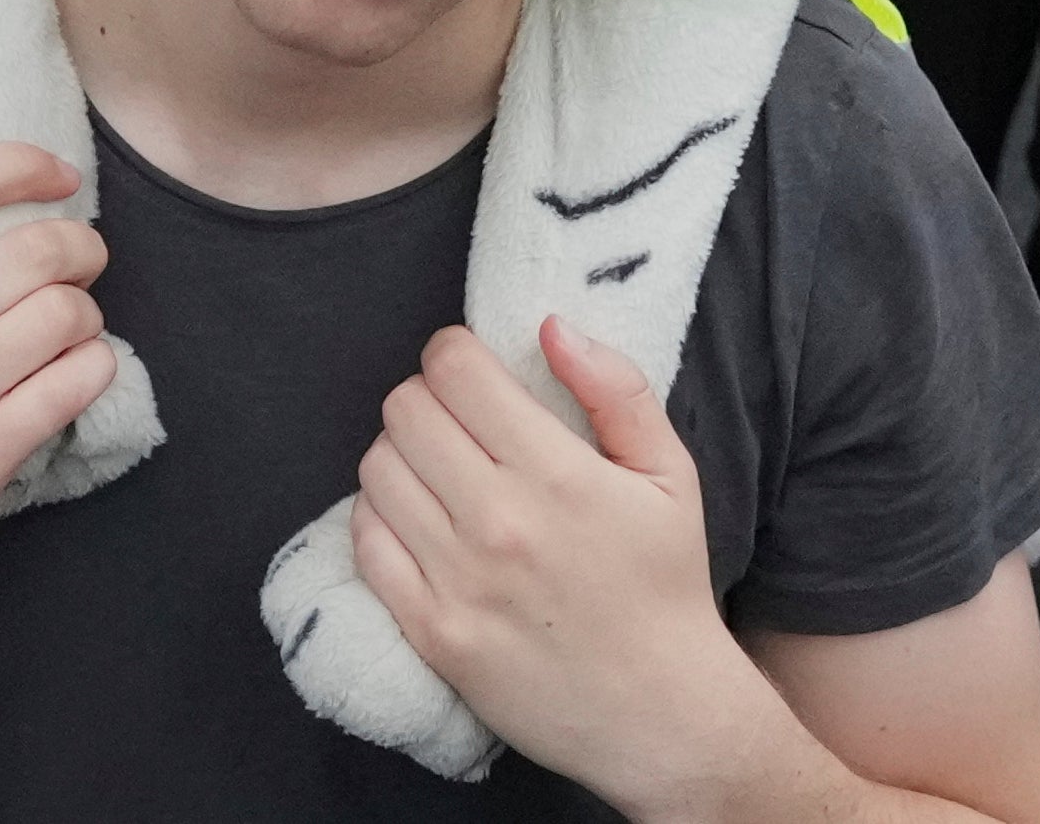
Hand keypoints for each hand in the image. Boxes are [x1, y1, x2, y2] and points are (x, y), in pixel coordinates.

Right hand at [0, 143, 116, 635]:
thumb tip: (16, 204)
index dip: (21, 163)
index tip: (61, 177)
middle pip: (36, 251)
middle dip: (82, 249)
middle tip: (84, 264)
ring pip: (66, 316)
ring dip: (87, 319)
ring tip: (70, 334)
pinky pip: (74, 384)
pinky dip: (93, 370)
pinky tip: (73, 377)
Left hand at [352, 321, 778, 800]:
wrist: (660, 713)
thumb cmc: (666, 585)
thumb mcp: (672, 474)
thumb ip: (616, 388)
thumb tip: (550, 325)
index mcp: (556, 473)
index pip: (454, 371)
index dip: (454, 353)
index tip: (470, 370)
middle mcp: (498, 521)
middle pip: (404, 410)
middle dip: (426, 399)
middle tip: (456, 421)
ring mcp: (457, 581)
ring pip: (377, 469)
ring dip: (400, 455)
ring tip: (437, 471)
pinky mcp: (431, 632)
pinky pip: (367, 543)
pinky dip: (381, 517)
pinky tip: (418, 521)